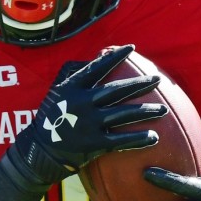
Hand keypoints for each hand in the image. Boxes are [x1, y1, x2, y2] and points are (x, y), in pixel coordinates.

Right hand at [0, 44, 168, 200]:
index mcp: (72, 88)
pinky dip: (138, 139)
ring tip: (163, 109)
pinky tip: (154, 137)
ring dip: (146, 111)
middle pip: (117, 90)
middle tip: (158, 79)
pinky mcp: (94, 144)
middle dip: (140, 84)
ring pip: (123, 114)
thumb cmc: (51, 120)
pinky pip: (121, 140)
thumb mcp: (57, 94)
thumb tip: (94, 59)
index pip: (98, 67)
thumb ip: (74, 78)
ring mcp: (89, 124)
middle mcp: (82, 103)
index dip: (116, 56)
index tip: (132, 48)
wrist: (37, 152)